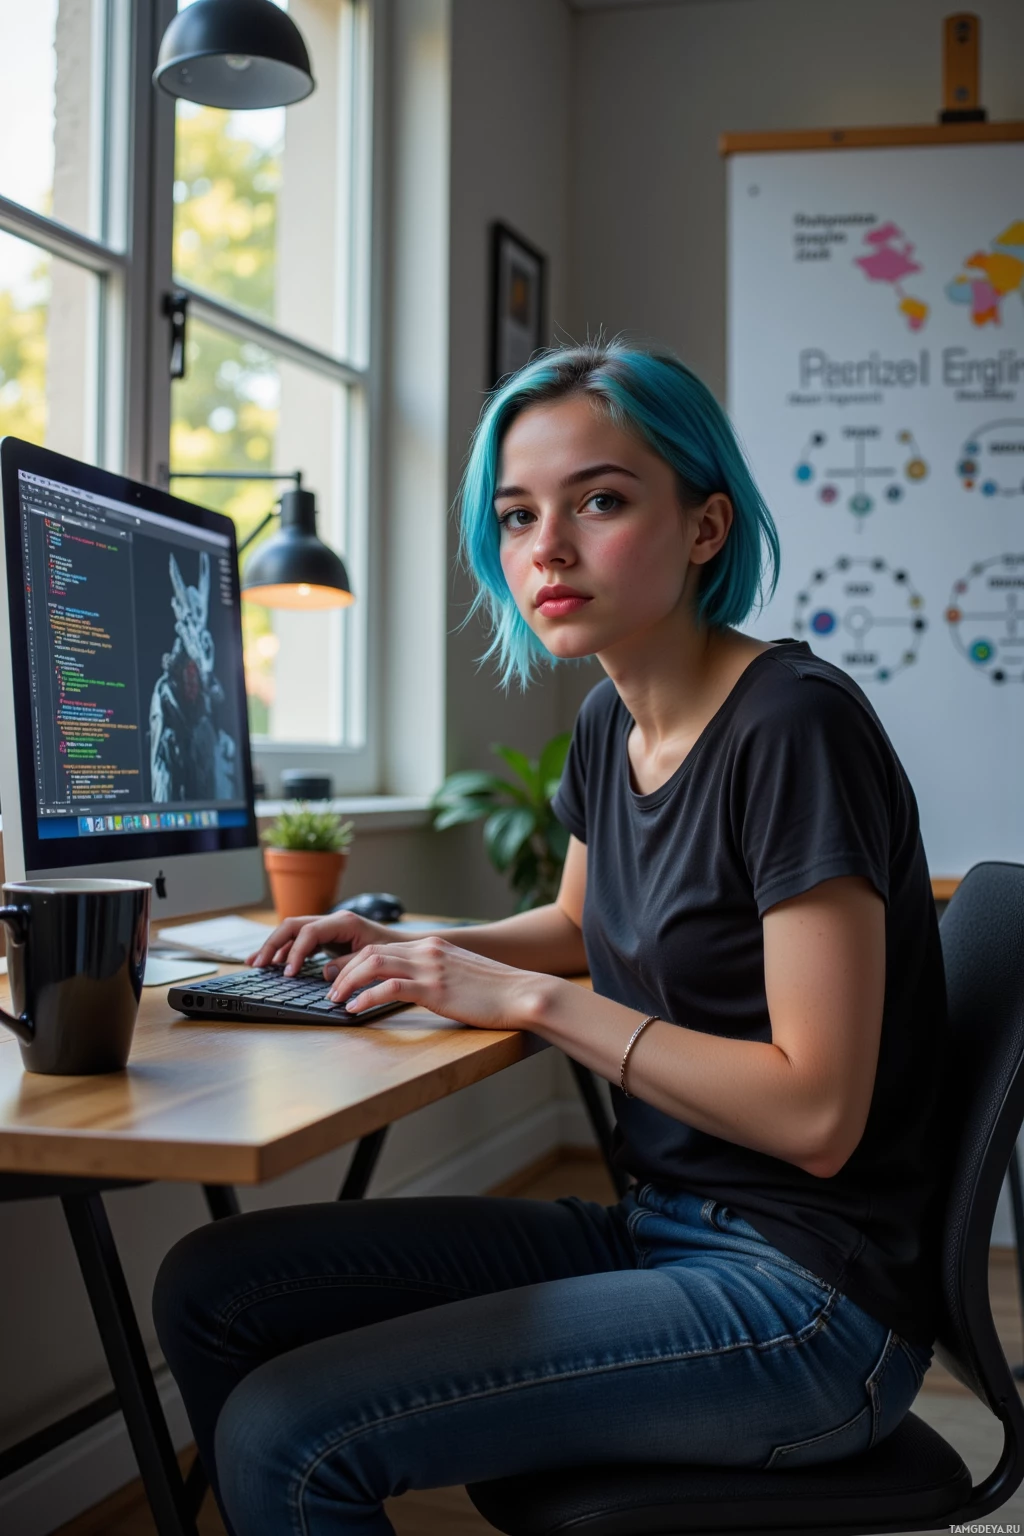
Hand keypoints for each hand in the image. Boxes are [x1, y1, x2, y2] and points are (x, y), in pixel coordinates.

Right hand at [248, 912, 397, 974]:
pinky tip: (276, 963)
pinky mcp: (328, 938)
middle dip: (273, 944)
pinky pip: (300, 940)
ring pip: (293, 932)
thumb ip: (349, 963)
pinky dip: (286, 951)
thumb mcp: (373, 958)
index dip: (295, 952)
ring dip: (274, 946)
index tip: (288, 973)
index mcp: (343, 922)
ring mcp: (328, 928)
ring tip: (256, 963)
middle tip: (258, 964)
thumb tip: (325, 972)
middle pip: (293, 926)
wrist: (405, 946)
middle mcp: (333, 921)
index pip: (309, 931)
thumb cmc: (392, 952)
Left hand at [323, 934, 543, 1030]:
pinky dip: (366, 998)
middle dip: (344, 971)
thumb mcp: (463, 975)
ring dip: (348, 983)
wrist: (524, 994)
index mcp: (434, 946)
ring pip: (373, 965)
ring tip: (335, 1000)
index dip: (355, 962)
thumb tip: (422, 989)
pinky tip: (355, 1010)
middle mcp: (428, 951)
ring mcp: (431, 968)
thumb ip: (440, 975)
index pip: (382, 947)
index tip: (340, 979)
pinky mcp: (435, 988)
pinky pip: (389, 988)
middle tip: (329, 990)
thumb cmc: (498, 992)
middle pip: (370, 952)